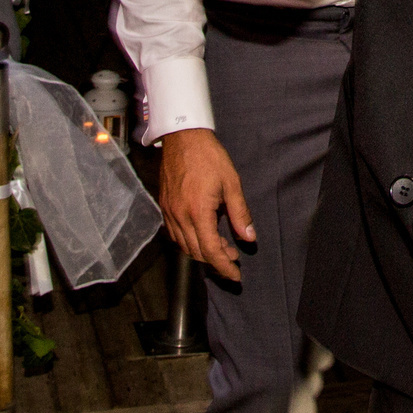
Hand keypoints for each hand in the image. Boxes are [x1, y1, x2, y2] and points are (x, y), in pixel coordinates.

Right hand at [156, 127, 254, 281]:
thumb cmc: (208, 156)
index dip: (224, 267)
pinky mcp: (164, 206)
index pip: (211, 251)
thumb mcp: (231, 183)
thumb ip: (240, 213)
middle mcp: (180, 216)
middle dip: (216, 260)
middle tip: (233, 256)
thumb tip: (249, 237)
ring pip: (184, 246)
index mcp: (198, 212)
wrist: (182, 137)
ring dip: (202, 252)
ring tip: (221, 246)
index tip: (235, 275)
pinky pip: (175, 234)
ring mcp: (169, 212)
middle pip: (196, 252)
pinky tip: (202, 234)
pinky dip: (189, 241)